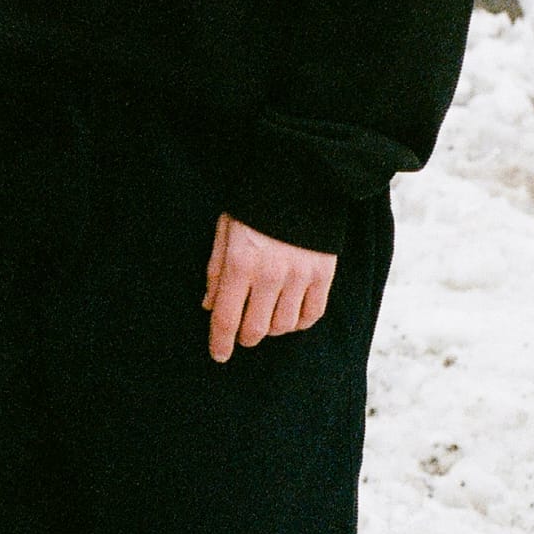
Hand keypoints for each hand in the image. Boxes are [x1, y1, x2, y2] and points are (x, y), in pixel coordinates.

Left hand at [203, 212, 336, 364]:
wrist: (302, 178)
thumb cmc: (255, 203)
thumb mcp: (225, 230)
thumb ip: (216, 270)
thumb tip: (208, 305)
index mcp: (240, 263)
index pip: (225, 318)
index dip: (219, 343)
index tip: (218, 355)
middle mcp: (270, 275)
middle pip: (255, 330)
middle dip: (244, 338)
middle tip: (241, 334)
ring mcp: (300, 277)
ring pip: (283, 326)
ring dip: (271, 328)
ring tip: (265, 316)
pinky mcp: (324, 275)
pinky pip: (312, 315)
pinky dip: (298, 322)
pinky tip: (289, 315)